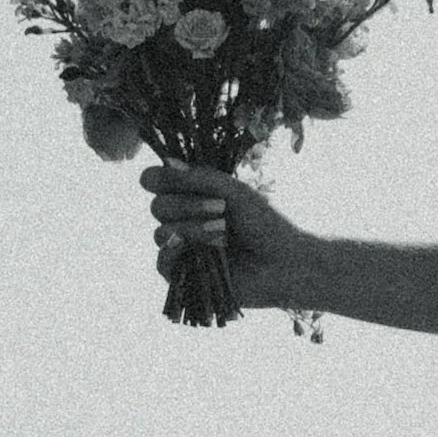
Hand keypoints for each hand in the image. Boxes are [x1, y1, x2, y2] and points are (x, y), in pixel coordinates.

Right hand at [139, 162, 307, 311]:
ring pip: (161, 232)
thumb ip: (201, 178)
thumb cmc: (264, 225)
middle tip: (221, 207)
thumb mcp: (234, 193)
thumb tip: (167, 162)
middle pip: (157, 206)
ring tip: (224, 231)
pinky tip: (209, 248)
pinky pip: (163, 261)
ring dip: (193, 228)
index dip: (157, 178)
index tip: (167, 177)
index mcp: (192, 196)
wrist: (282, 262)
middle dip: (187, 204)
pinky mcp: (183, 274)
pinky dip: (182, 251)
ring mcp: (182, 248)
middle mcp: (183, 220)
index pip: (155, 182)